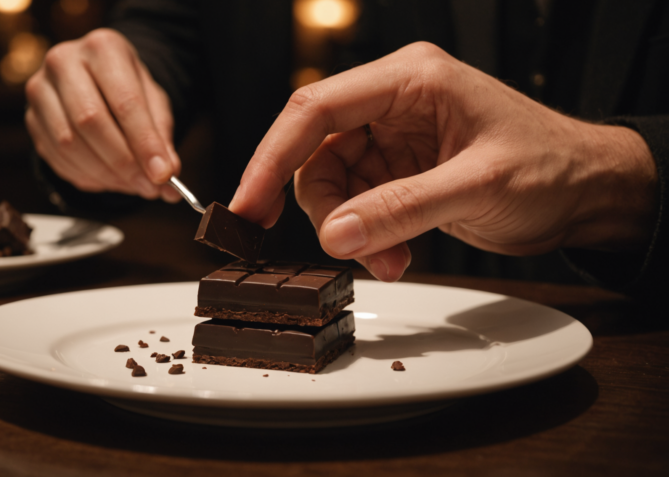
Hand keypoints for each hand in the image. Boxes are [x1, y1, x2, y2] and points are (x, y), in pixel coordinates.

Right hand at [25, 28, 180, 201]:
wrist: (93, 78)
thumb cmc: (127, 88)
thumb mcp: (153, 103)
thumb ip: (160, 137)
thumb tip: (166, 175)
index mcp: (103, 48)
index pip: (125, 101)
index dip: (144, 143)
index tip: (162, 175)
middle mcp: (64, 62)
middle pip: (90, 121)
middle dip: (124, 163)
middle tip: (148, 187)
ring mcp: (41, 90)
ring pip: (69, 144)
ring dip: (105, 174)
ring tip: (132, 185)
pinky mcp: (32, 118)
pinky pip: (57, 158)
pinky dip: (86, 176)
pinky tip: (108, 179)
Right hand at [229, 42, 656, 280]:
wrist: (587, 193)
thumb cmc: (550, 168)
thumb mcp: (476, 186)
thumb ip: (401, 209)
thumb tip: (333, 234)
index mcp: (409, 81)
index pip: (314, 110)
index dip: (270, 158)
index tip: (247, 206)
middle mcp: (391, 103)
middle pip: (315, 154)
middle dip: (324, 210)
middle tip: (347, 252)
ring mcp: (391, 138)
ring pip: (330, 186)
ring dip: (349, 231)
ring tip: (390, 262)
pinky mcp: (396, 171)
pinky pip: (356, 205)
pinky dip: (367, 238)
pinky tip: (396, 256)